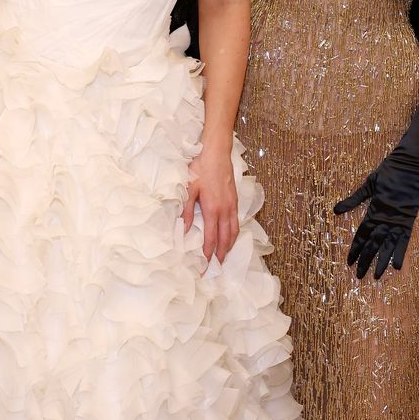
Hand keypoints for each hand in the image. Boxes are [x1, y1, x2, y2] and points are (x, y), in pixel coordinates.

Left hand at [182, 145, 238, 264]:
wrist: (216, 151)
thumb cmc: (201, 168)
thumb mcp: (189, 188)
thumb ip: (186, 210)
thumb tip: (182, 230)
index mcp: (212, 209)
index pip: (211, 239)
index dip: (207, 255)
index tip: (204, 267)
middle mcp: (225, 210)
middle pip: (226, 239)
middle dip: (221, 255)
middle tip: (216, 268)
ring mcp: (232, 204)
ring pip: (234, 231)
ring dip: (230, 245)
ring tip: (224, 256)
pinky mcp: (235, 199)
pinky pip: (236, 221)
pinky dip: (234, 233)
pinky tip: (230, 234)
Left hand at [334, 145, 418, 278]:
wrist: (408, 166)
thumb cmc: (386, 173)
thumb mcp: (367, 185)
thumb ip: (353, 200)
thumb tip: (336, 210)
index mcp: (373, 211)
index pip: (361, 235)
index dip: (355, 249)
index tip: (349, 261)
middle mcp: (384, 219)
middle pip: (372, 244)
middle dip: (365, 260)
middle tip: (359, 275)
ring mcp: (398, 221)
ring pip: (387, 246)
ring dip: (381, 262)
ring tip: (376, 276)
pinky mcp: (409, 220)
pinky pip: (405, 241)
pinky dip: (401, 253)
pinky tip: (398, 267)